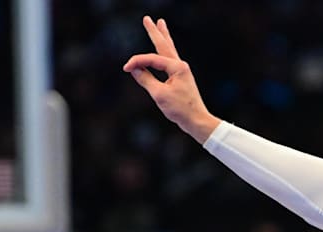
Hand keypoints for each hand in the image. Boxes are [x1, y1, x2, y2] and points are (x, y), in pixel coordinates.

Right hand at [123, 16, 219, 143]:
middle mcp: (181, 66)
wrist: (197, 121)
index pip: (152, 59)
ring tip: (161, 24)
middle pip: (164, 45)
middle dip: (155, 32)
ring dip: (163, 37)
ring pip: (169, 50)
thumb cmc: (180, 109)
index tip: (126, 68)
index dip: (137, 62)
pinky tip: (163, 48)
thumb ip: (146, 80)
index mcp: (177, 67)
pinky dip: (164, 51)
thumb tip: (134, 69)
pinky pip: (169, 60)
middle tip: (148, 18)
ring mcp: (181, 71)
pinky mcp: (180, 78)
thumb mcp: (159, 94)